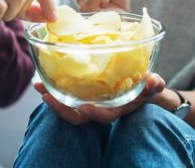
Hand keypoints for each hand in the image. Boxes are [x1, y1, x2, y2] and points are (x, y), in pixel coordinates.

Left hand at [34, 73, 164, 124]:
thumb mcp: (154, 86)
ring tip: (38, 85)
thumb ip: (154, 86)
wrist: (144, 88)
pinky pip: (68, 94)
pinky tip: (44, 77)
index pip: (103, 116)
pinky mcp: (85, 92)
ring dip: (53, 96)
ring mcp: (92, 101)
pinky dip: (56, 87)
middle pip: (79, 116)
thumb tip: (155, 81)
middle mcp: (101, 108)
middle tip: (47, 95)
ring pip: (70, 105)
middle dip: (62, 108)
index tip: (84, 108)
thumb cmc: (148, 87)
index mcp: (116, 108)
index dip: (94, 114)